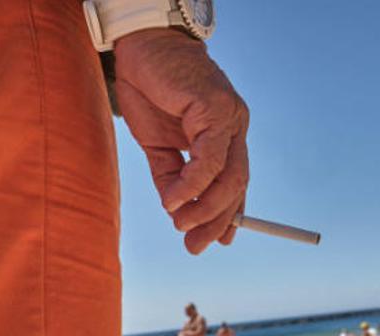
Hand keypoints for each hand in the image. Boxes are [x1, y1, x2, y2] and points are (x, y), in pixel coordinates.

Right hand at [114, 29, 249, 254]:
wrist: (140, 47)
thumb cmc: (150, 89)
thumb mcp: (157, 143)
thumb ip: (169, 174)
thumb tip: (174, 209)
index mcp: (225, 134)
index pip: (235, 182)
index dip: (229, 214)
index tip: (215, 241)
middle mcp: (234, 126)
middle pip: (238, 185)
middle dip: (217, 220)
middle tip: (193, 245)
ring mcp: (229, 117)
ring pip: (230, 176)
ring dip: (206, 207)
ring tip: (181, 224)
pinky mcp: (215, 108)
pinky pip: (209, 158)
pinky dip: (192, 184)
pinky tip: (174, 200)